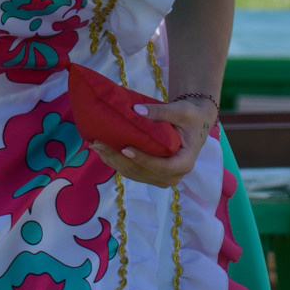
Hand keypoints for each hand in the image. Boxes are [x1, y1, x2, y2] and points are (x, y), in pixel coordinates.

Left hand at [91, 94, 215, 188]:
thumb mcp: (181, 111)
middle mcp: (173, 176)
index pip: (161, 166)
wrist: (194, 122)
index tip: (125, 148)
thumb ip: (161, 112)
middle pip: (141, 171)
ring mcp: (161, 178)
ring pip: (133, 173)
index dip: (142, 159)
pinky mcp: (151, 175)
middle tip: (98, 143)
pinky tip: (102, 150)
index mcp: (184, 163)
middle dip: (118, 158)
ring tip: (95, 145)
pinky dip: (116, 161)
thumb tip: (135, 111)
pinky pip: (131, 171)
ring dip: (113, 161)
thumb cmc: (190, 116)